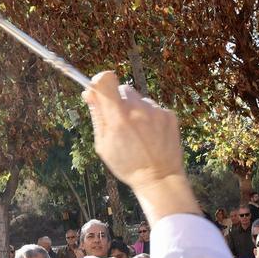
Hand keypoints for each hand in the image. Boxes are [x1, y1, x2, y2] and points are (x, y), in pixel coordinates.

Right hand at [83, 72, 197, 221]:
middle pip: (123, 88)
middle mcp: (138, 110)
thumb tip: (89, 92)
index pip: (105, 79)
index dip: (100, 81)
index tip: (100, 89)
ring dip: (136, 110)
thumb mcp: (103, 144)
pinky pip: (154, 107)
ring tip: (138, 133)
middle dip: (119, 100)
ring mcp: (156, 111)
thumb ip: (97, 116)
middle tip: (120, 121)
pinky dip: (150, 117)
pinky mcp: (169, 115)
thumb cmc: (127, 164)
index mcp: (118, 118)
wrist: (159, 178)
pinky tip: (151, 135)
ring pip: (140, 99)